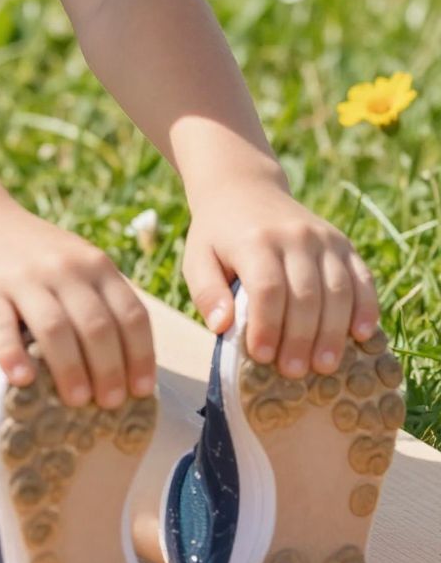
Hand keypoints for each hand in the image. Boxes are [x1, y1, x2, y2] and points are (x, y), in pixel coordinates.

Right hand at [0, 199, 157, 407]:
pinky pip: (1, 326)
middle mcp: (65, 269)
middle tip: (110, 404)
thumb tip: (123, 365)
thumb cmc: (33, 254)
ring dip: (71, 369)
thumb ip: (97, 299)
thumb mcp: (75, 262)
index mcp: (95, 265)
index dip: (140, 356)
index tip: (141, 390)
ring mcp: (25, 278)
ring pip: (56, 328)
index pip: (131, 314)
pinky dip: (13, 355)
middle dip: (109, 370)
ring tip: (77, 401)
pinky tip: (22, 380)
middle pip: (97, 326)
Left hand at [183, 175, 381, 377]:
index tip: (262, 356)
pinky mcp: (343, 243)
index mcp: (255, 241)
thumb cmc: (218, 235)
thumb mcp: (197, 258)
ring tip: (325, 366)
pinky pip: (362, 277)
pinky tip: (361, 335)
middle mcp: (294, 236)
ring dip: (333, 332)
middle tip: (294, 372)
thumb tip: (222, 326)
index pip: (267, 288)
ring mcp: (323, 238)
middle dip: (301, 338)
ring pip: (338, 290)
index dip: (267, 325)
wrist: (245, 189)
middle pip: (306, 294)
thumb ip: (206, 292)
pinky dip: (366, 307)